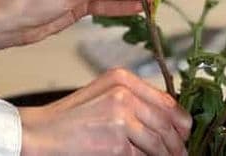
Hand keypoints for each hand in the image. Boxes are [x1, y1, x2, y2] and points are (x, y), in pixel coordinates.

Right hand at [20, 68, 190, 155]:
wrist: (40, 133)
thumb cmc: (69, 119)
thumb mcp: (103, 97)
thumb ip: (134, 101)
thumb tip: (169, 121)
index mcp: (122, 78)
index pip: (166, 100)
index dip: (181, 120)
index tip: (185, 133)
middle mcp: (124, 93)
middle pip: (167, 123)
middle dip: (177, 143)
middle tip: (181, 154)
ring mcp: (121, 117)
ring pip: (160, 143)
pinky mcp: (117, 142)